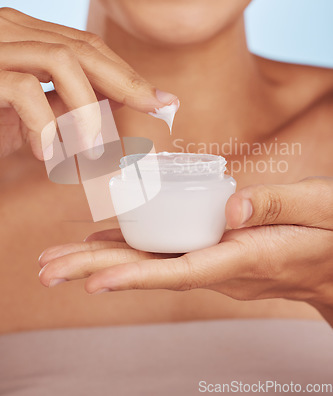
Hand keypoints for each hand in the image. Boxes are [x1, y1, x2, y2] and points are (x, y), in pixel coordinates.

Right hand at [0, 8, 176, 159]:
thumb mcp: (31, 115)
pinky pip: (22, 90)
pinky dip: (44, 124)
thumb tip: (120, 104)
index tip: (162, 100)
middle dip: (127, 81)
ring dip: (87, 108)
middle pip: (83, 48)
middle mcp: (9, 30)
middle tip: (158, 110)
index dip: (127, 73)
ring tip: (93, 148)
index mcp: (24, 36)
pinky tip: (47, 153)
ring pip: (61, 60)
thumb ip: (66, 103)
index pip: (87, 47)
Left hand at [38, 177, 332, 323]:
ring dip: (102, 262)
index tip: (94, 282)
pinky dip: (131, 248)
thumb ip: (277, 204)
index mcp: (246, 256)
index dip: (138, 278)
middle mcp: (221, 266)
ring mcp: (214, 262)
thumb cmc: (330, 234)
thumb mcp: (319, 209)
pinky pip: (164, 252)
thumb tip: (230, 204)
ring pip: (151, 263)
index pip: (183, 271)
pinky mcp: (212, 252)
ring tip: (58, 262)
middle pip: (151, 271)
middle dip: (97, 273)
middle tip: (46, 272)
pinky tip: (103, 245)